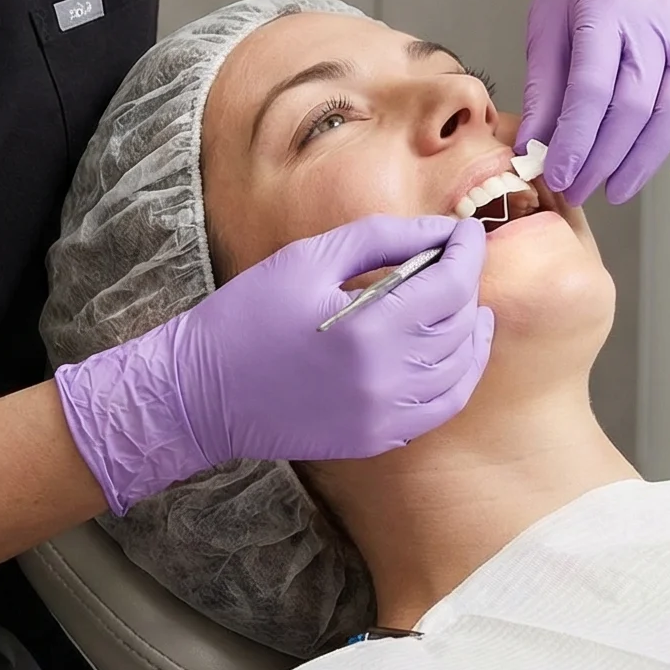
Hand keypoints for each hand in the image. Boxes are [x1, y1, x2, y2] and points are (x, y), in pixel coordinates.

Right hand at [54, 213, 493, 515]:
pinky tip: (452, 349)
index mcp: (368, 329)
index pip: (450, 286)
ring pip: (459, 370)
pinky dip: (458, 375)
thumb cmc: (247, 315)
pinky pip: (440, 408)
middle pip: (459, 326)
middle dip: (466, 284)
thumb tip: (438, 231)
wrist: (200, 392)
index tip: (467, 230)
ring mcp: (383, 417)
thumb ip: (380, 239)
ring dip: (469, 330)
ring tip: (463, 301)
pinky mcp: (375, 439)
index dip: (467, 252)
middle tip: (454, 258)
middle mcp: (386, 380)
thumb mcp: (307, 258)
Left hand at [519, 0, 669, 204]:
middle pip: (636, 102)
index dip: (577, 140)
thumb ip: (543, 87)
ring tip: (620, 187)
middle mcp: (654, 13)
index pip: (593, 88)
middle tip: (584, 191)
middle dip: (607, 158)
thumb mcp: (545, 22)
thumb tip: (532, 151)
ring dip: (649, 155)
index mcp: (604, 4)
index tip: (561, 178)